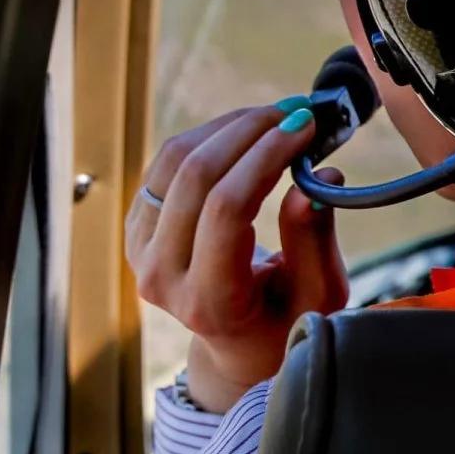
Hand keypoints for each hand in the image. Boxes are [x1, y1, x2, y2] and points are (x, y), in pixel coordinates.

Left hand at [126, 102, 348, 411]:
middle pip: (195, 176)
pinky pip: (165, 164)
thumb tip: (318, 174)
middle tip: (295, 110)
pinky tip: (246, 132)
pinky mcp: (136, 228)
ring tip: (275, 116)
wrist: (237, 343)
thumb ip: (314, 241)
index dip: (266, 156)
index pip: (227, 209)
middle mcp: (161, 276)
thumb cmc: (286, 320)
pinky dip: (208, 137)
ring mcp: (140, 250)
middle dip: (249, 130)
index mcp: (207, 301)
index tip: (306, 125)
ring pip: (174, 160)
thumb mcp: (317, 296)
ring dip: (228, 126)